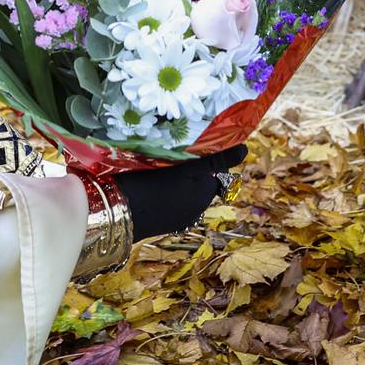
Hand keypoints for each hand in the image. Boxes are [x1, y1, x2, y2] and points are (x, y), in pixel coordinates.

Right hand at [112, 145, 247, 239]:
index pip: (218, 169)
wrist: (118, 212)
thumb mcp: (185, 168)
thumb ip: (215, 160)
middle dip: (195, 167)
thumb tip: (246, 149)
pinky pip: (175, 201)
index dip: (209, 155)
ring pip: (188, 190)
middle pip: (203, 180)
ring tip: (163, 165)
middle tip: (177, 151)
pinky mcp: (166, 221)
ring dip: (182, 179)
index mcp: (205, 193)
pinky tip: (155, 183)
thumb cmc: (153, 185)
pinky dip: (170, 191)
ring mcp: (181, 217)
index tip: (195, 143)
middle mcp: (198, 208)